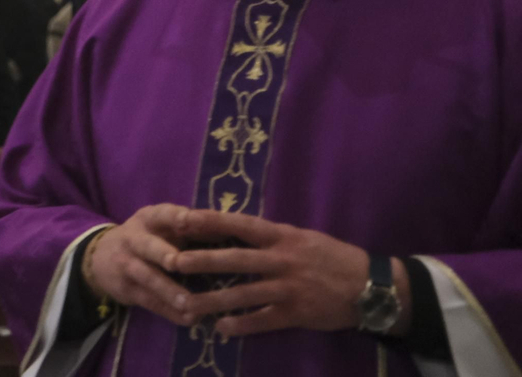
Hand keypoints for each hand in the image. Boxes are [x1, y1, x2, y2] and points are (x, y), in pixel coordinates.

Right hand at [85, 204, 196, 326]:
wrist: (99, 256)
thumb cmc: (147, 237)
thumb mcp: (161, 226)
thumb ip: (191, 228)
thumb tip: (232, 228)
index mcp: (149, 219)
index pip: (162, 214)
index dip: (176, 217)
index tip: (192, 220)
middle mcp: (134, 238)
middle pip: (148, 245)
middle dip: (162, 253)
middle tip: (178, 262)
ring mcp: (127, 264)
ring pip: (147, 277)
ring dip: (168, 290)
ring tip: (189, 304)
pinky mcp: (126, 288)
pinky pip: (148, 301)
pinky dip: (168, 311)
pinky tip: (188, 319)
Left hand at [173, 210, 390, 336]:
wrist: (371, 286)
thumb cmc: (332, 256)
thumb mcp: (302, 237)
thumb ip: (270, 236)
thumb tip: (234, 227)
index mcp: (282, 236)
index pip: (240, 224)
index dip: (210, 221)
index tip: (182, 218)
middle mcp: (282, 259)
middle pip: (236, 258)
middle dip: (203, 260)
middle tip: (174, 262)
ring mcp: (289, 287)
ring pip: (244, 293)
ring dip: (214, 299)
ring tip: (187, 304)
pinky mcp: (297, 313)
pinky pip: (263, 320)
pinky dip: (242, 325)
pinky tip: (221, 328)